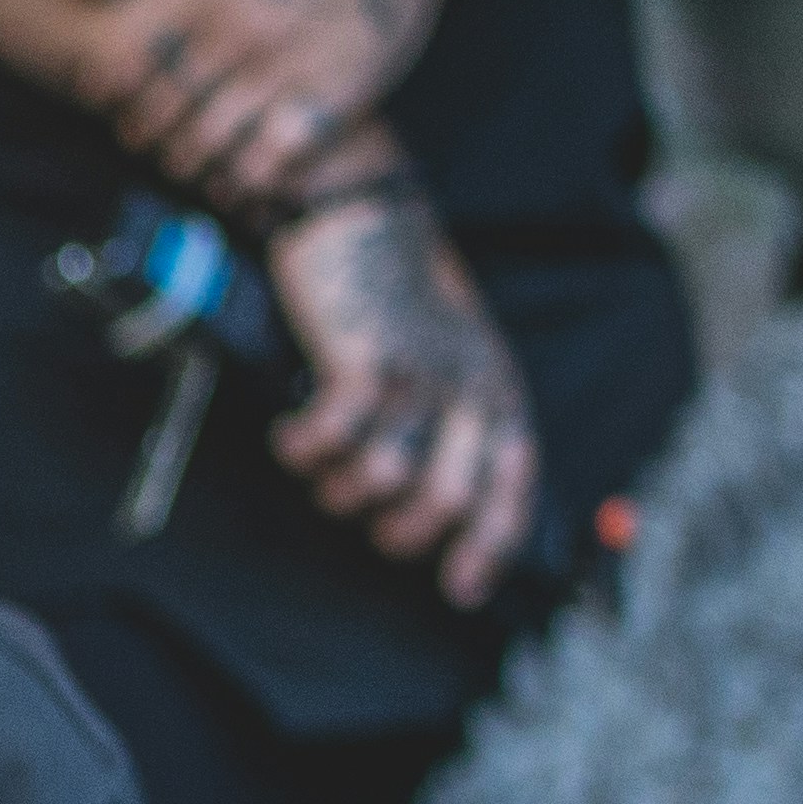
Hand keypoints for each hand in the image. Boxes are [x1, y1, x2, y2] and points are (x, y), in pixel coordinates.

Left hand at [74, 0, 436, 213]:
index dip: (109, 94)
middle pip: (164, 116)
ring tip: (192, 165)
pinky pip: (279, 159)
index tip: (114, 101)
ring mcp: (288, 67)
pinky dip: (252, 179)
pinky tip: (246, 179)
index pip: (124, 68)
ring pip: (214, 146)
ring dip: (192, 166)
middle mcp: (238, 35)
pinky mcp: (337, 92)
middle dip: (147, 137)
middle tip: (150, 141)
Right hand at [263, 185, 538, 605]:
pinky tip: (291, 436)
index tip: (457, 590)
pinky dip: (305, 450)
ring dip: (338, 489)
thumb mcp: (446, 354)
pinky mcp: (366, 360)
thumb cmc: (393, 292)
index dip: (487, 549)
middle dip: (396, 531)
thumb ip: (451, 419)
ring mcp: (418, 375)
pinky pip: (335, 440)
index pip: (511, 488)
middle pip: (445, 502)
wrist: (356, 213)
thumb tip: (433, 506)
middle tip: (358, 514)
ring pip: (384, 480)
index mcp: (496, 389)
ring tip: (318, 466)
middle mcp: (467, 386)